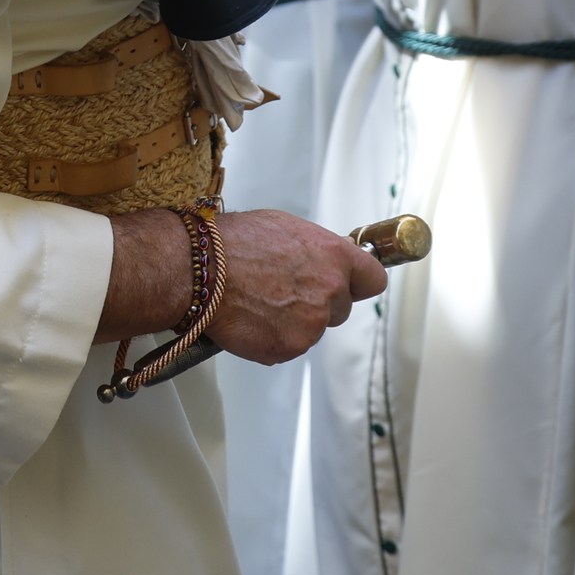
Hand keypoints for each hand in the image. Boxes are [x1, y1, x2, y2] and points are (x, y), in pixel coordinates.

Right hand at [200, 209, 388, 366]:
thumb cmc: (233, 243)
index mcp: (334, 256)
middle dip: (319, 303)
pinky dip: (273, 337)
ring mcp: (311, 323)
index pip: (373, 279)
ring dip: (293, 321)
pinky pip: (289, 346)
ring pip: (312, 328)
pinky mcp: (290, 347)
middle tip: (285, 291)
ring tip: (260, 301)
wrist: (200, 270)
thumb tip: (328, 258)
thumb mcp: (285, 226)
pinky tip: (251, 317)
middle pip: (340, 308)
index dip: (358, 282)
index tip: (351, 284)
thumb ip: (317, 248)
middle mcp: (330, 291)